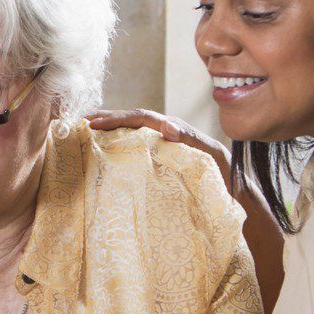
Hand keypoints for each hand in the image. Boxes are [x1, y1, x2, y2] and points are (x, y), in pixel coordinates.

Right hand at [87, 108, 230, 181]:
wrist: (233, 194)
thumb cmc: (224, 176)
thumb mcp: (213, 155)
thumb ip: (194, 140)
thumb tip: (167, 126)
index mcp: (174, 130)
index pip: (141, 118)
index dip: (117, 119)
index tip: (94, 123)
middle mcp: (165, 135)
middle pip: (131, 121)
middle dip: (106, 119)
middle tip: (80, 122)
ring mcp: (160, 148)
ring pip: (130, 133)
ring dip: (108, 130)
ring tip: (83, 132)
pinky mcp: (158, 162)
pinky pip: (134, 150)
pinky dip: (116, 146)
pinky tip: (100, 152)